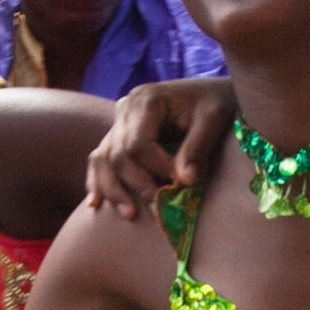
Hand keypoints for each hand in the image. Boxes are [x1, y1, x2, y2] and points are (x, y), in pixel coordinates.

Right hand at [86, 78, 233, 221]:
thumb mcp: (213, 119)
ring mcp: (118, 123)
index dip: (155, 167)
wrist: (209, 94)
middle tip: (158, 206)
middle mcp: (125, 109)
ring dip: (113, 189)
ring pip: (103, 159)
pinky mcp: (118, 137)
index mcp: (146, 99)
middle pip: (117, 154)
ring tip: (130, 214)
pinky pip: (100, 160)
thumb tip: (184, 181)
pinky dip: (97, 181)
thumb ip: (197, 148)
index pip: (138, 142)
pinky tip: (95, 203)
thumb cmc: (214, 103)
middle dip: (136, 183)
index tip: (177, 183)